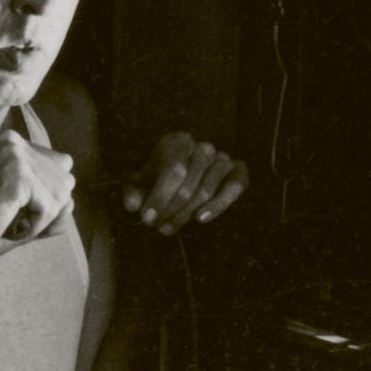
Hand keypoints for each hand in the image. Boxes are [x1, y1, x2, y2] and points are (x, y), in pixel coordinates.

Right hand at [0, 130, 73, 258]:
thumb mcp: (17, 212)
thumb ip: (49, 208)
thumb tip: (71, 203)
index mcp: (12, 142)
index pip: (61, 165)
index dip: (47, 194)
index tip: (15, 208)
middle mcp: (15, 141)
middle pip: (65, 180)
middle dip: (46, 208)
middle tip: (11, 217)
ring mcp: (16, 155)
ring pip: (60, 195)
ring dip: (40, 220)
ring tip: (9, 221)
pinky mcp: (17, 175)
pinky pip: (50, 208)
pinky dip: (34, 226)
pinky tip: (9, 225)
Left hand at [122, 133, 248, 234]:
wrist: (186, 174)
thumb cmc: (160, 176)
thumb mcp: (140, 181)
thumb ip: (133, 190)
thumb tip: (132, 205)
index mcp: (178, 142)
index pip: (173, 169)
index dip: (160, 196)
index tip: (147, 218)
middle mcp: (203, 147)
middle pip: (188, 184)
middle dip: (170, 210)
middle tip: (156, 226)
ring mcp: (222, 158)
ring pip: (206, 191)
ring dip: (185, 215)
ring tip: (168, 228)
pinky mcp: (238, 170)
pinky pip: (234, 188)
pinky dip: (218, 205)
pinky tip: (200, 219)